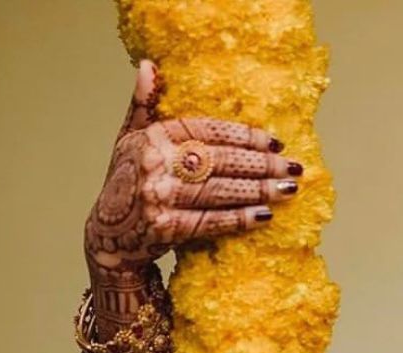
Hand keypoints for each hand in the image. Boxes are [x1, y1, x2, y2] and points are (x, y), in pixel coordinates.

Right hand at [84, 58, 303, 275]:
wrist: (109, 237)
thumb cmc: (127, 184)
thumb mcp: (129, 140)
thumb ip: (143, 106)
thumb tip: (148, 66)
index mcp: (152, 137)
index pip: (206, 130)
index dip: (243, 135)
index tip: (274, 141)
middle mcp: (155, 163)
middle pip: (219, 160)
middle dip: (260, 164)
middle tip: (293, 166)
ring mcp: (159, 196)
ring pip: (219, 190)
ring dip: (258, 191)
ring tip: (288, 189)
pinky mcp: (166, 228)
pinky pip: (211, 221)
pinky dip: (239, 219)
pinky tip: (265, 216)